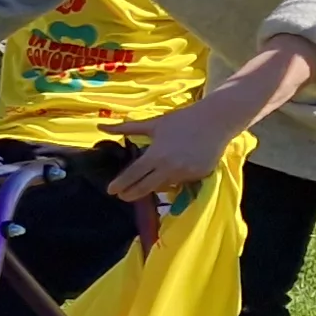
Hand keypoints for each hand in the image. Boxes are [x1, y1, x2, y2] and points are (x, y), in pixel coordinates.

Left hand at [101, 103, 239, 201]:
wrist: (215, 121)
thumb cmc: (181, 120)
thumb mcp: (153, 124)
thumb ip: (126, 128)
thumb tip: (101, 126)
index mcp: (156, 155)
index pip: (133, 175)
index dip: (120, 184)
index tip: (110, 190)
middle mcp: (169, 168)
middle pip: (145, 188)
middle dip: (131, 194)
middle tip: (122, 196)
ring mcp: (186, 174)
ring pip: (164, 186)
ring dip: (153, 185)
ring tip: (145, 183)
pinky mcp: (199, 176)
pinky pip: (181, 182)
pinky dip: (173, 179)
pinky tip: (170, 173)